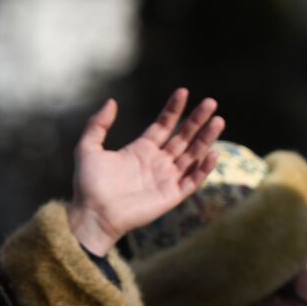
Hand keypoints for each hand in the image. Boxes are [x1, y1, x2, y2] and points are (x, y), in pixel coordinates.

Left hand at [65, 88, 225, 254]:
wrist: (94, 214)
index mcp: (141, 149)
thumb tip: (111, 102)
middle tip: (211, 103)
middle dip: (197, 120)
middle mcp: (157, 162)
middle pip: (183, 137)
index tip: (183, 92)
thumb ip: (98, 124)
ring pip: (192, 155)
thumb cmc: (89, 184)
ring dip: (206, 138)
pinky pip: (192, 180)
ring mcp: (166, 179)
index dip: (173, 109)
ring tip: (219, 121)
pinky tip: (213, 153)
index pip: (163, 125)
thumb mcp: (87, 147)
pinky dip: (204, 168)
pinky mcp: (172, 196)